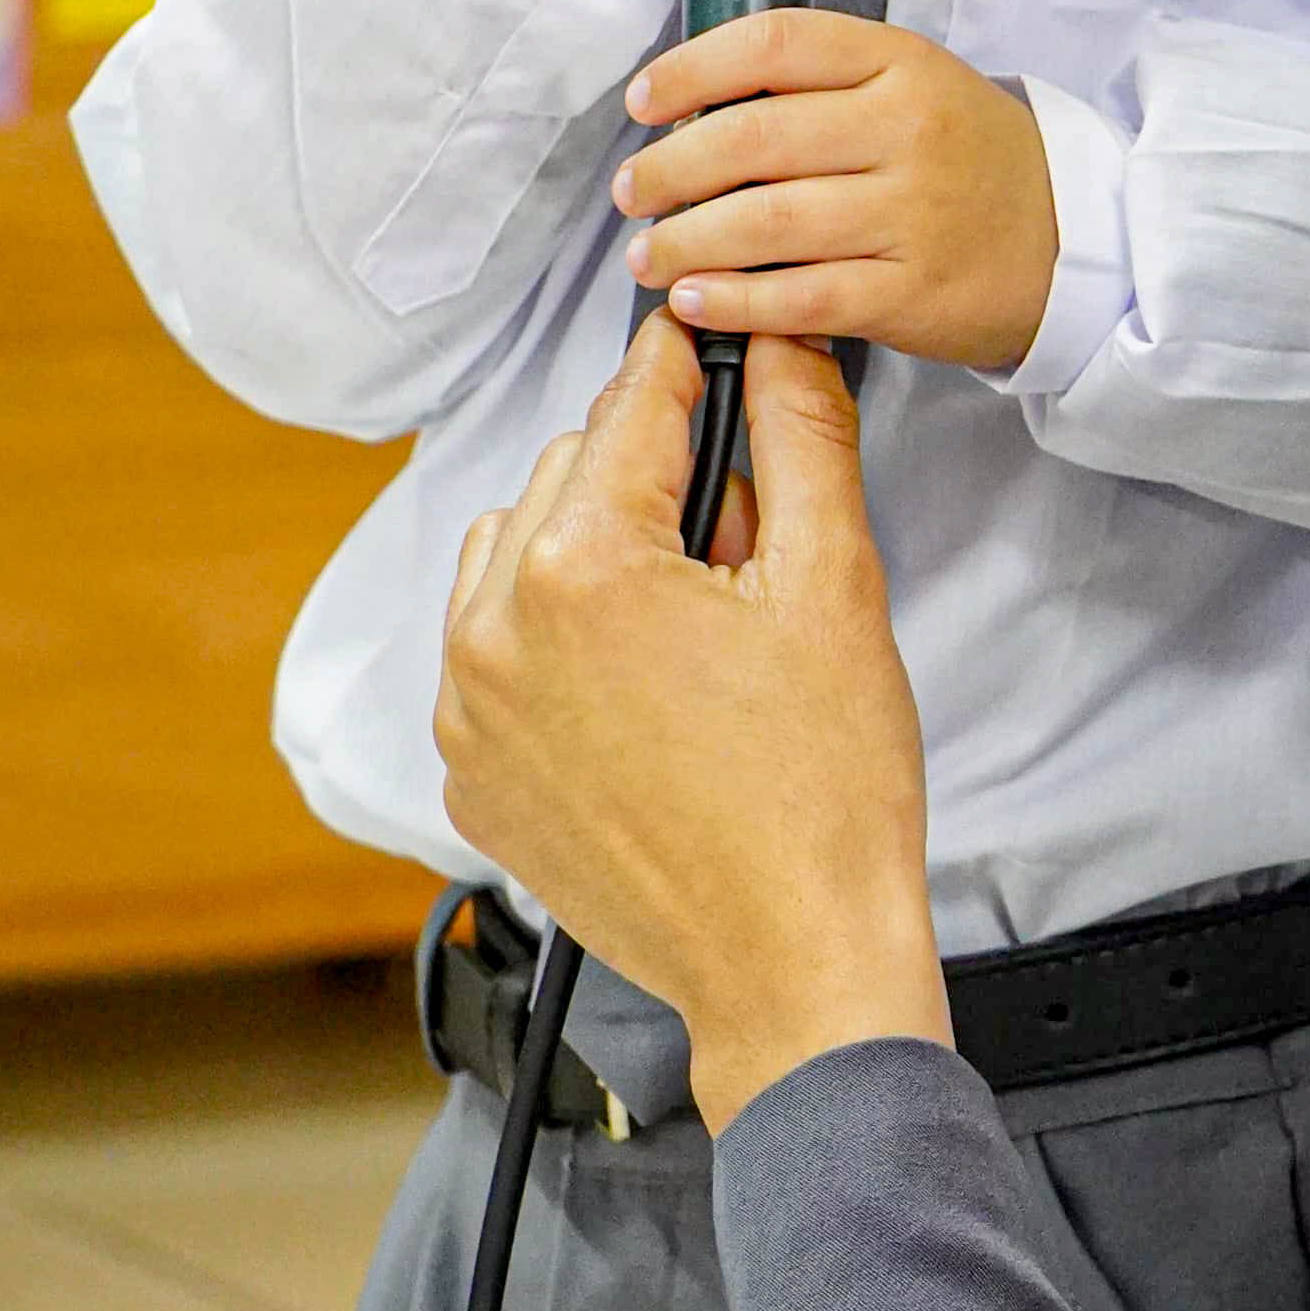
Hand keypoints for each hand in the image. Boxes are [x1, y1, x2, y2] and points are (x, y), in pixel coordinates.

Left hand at [436, 313, 951, 1130]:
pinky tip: (646, 684)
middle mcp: (497, 632)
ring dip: (594, 551)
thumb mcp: (835, 584)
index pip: (635, 407)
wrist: (793, 965)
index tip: (720, 345)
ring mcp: (473, 711)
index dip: (696, 369)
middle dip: (657, 479)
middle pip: (573, 473)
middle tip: (747, 538)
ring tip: (694, 617)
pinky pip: (496, 652)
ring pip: (518, 555)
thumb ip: (802, 437)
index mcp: (581, 569)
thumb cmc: (823, 798)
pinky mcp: (474, 774)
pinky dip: (557, 639)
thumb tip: (780, 347)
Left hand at [615, 10, 1060, 372]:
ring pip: (769, 222)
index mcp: (898, 64)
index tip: (646, 101)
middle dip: (671, 168)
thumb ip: (820, 85)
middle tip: (633, 192)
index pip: (775, 45)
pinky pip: (803, 297)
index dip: (692, 69)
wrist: (1077, 238)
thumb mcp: (914, 85)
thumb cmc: (971, 159)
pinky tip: (696, 301)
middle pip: (755, 138)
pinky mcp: (912, 293)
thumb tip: (696, 111)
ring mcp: (912, 214)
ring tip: (648, 254)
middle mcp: (904, 131)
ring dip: (688, 240)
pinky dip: (736, 302)